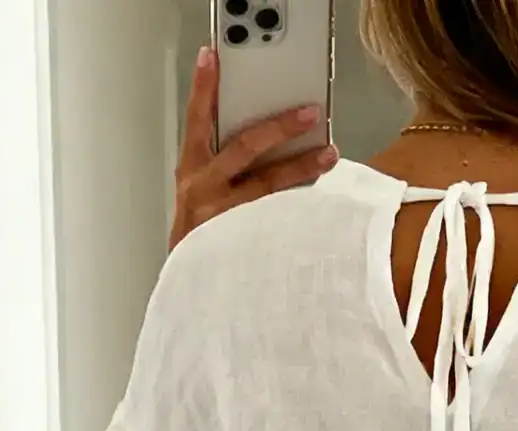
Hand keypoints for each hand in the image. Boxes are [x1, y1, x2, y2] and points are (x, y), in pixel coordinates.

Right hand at [170, 48, 336, 251]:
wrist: (189, 288)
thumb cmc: (197, 238)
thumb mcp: (197, 193)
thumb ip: (220, 163)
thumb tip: (260, 135)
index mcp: (192, 170)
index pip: (197, 118)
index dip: (203, 86)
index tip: (212, 56)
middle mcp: (205, 188)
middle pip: (245, 146)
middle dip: (280, 126)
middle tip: (310, 112)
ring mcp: (224, 215)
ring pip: (268, 183)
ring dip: (302, 165)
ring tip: (328, 153)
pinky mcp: (242, 241)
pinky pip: (277, 219)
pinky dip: (300, 209)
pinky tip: (324, 203)